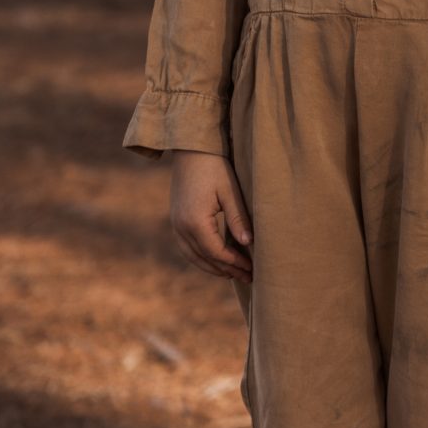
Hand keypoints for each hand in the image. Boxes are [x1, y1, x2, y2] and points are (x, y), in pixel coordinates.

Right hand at [168, 151, 251, 281]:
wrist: (191, 150)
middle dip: (226, 270)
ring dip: (212, 267)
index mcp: (195, 221)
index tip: (252, 269)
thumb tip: (248, 243)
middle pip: (204, 258)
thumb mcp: (231, 191)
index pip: (217, 252)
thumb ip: (238, 218)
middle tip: (248, 277)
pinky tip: (215, 259)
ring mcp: (175, 224)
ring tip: (233, 274)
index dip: (235, 262)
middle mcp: (180, 227)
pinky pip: (187, 247)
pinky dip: (201, 257)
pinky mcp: (175, 220)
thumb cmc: (215, 167)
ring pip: (193, 256)